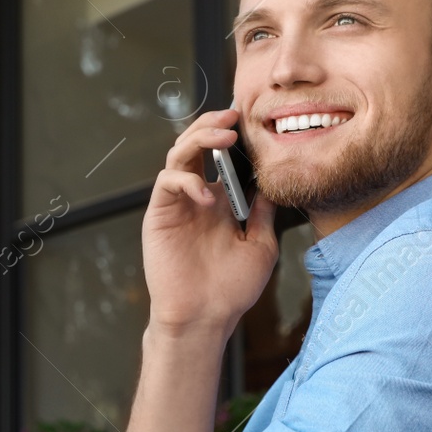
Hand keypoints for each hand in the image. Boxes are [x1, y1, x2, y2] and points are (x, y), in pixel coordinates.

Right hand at [143, 107, 278, 334]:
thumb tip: (272, 185)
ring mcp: (176, 205)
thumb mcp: (261, 246)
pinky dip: (186, 180)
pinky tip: (207, 195)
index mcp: (219, 202)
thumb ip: (263, 214)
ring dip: (199, 138)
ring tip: (223, 135)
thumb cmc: (231, 289)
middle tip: (234, 114)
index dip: (232, 136)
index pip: (221, 157)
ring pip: (178, 154)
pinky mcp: (159, 215)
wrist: (205, 317)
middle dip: (213, 124)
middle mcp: (196, 198)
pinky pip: (167, 182)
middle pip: (197, 145)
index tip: (254, 121)